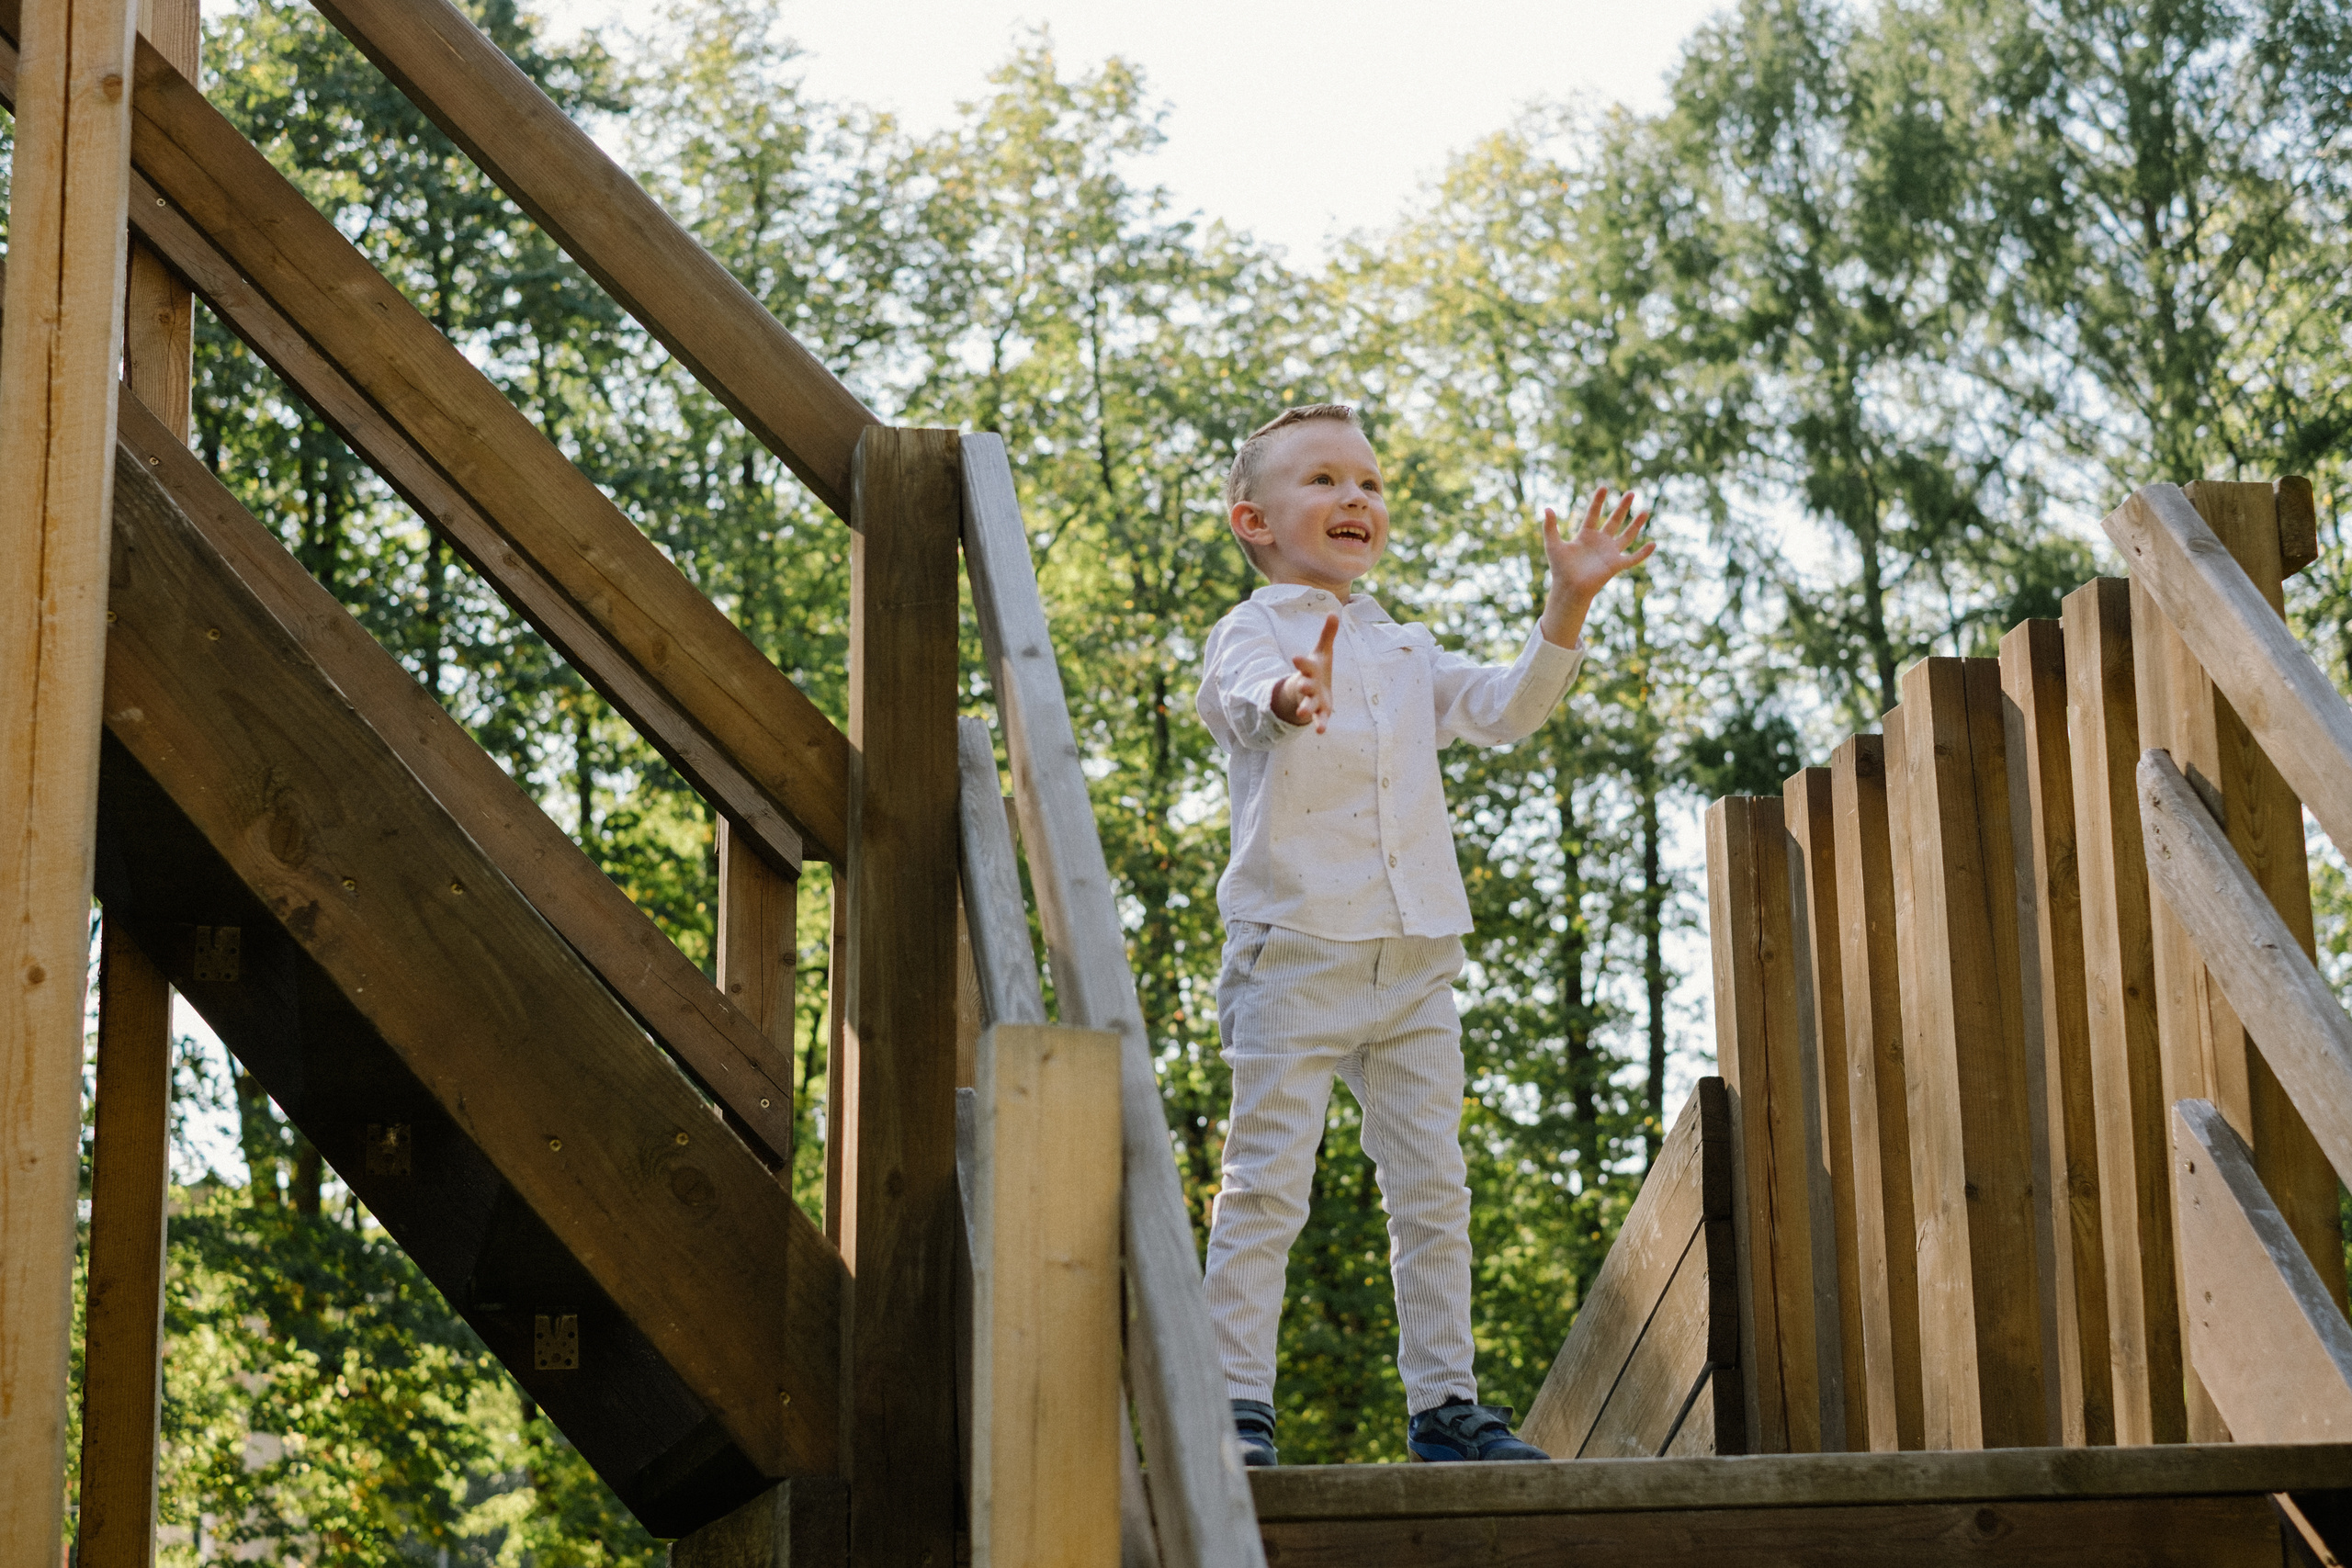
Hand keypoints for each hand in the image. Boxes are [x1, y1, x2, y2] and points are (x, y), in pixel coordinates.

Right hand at [1272, 613, 1338, 732]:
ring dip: (1306, 708)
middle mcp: (1309, 684)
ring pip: (1308, 705)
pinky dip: (1319, 724)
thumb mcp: (1323, 651)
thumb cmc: (1316, 669)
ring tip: (1303, 713)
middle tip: (1301, 686)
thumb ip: (1327, 634)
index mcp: (1309, 669)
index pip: (1305, 664)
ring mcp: (1312, 699)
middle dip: (1303, 686)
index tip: (1295, 657)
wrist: (1307, 691)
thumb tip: (1334, 612)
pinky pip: (1318, 719)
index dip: (1301, 661)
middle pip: (1305, 686)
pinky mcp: (1319, 711)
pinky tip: (1320, 731)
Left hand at [1539, 487, 1656, 647]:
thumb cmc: (1560, 569)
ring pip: (1627, 536)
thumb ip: (1550, 527)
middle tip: (1631, 493)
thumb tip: (1547, 508)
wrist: (1569, 588)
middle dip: (1622, 507)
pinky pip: (1633, 558)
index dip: (1598, 501)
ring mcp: (1610, 553)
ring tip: (1645, 511)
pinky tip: (1653, 544)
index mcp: (1586, 536)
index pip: (1594, 514)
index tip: (1603, 487)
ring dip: (1636, 524)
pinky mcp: (1616, 565)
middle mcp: (1600, 542)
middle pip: (1614, 521)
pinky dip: (1643, 553)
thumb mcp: (1553, 544)